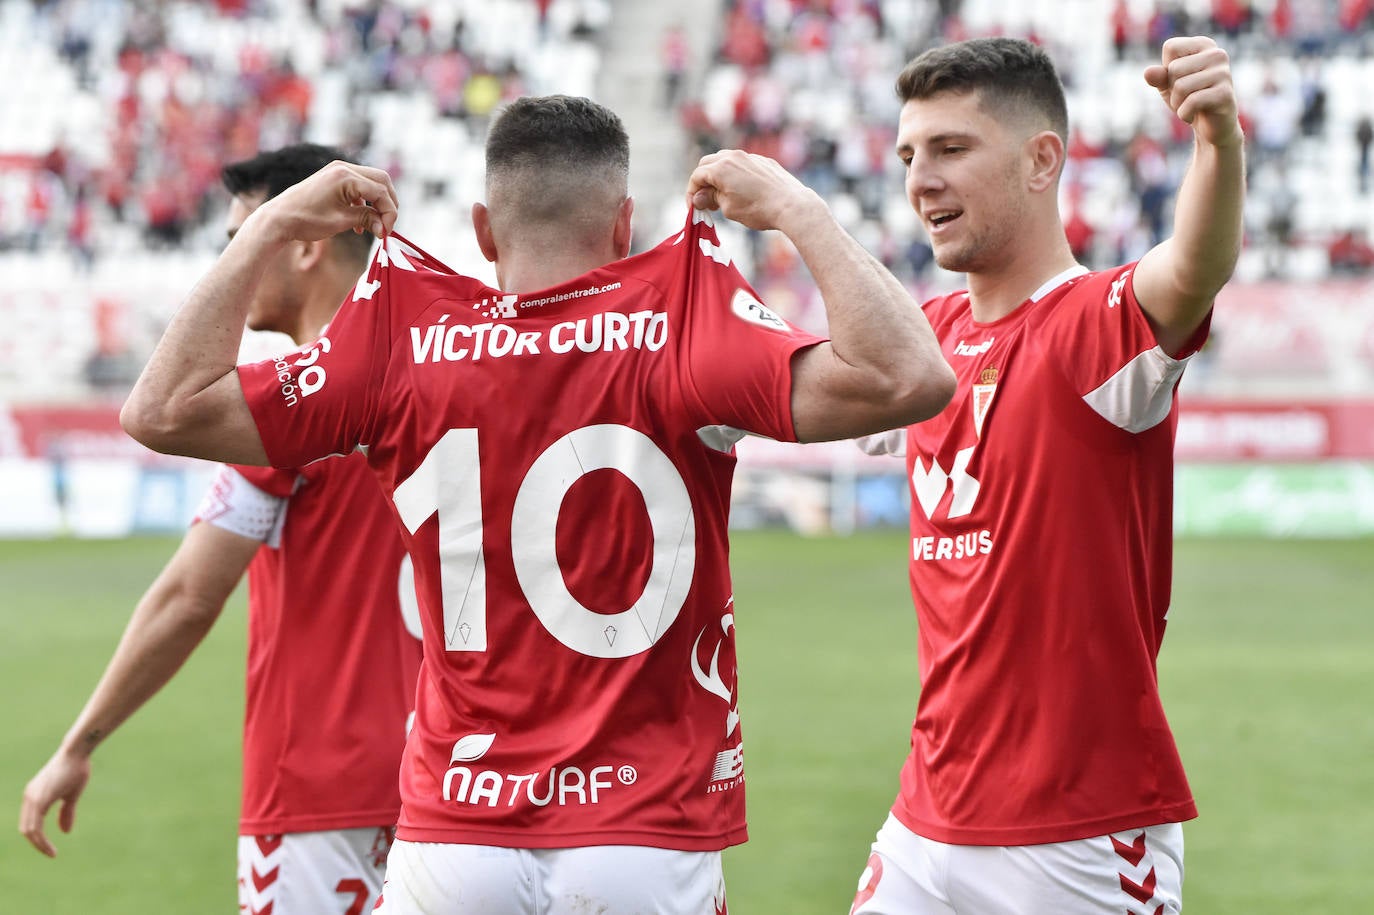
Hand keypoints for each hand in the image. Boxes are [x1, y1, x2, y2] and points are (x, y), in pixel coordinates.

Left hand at [18, 750, 91, 857]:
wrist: (77, 752)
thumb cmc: (77, 769)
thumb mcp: (71, 795)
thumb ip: (66, 812)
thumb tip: (65, 832)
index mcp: (34, 795)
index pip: (30, 822)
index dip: (38, 837)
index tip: (50, 847)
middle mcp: (29, 797)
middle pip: (26, 829)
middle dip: (37, 844)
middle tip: (50, 853)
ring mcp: (32, 798)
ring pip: (29, 830)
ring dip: (39, 845)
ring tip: (51, 853)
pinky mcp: (39, 800)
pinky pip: (35, 827)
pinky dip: (41, 840)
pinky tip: (51, 847)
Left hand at [256, 160, 399, 242]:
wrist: (279, 218)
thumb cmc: (306, 219)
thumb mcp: (341, 221)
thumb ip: (367, 220)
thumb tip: (385, 228)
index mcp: (345, 176)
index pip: (381, 191)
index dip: (389, 213)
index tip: (387, 232)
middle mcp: (343, 168)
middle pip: (381, 181)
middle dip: (388, 204)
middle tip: (387, 225)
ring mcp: (338, 171)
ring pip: (373, 183)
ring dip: (378, 204)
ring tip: (375, 226)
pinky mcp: (335, 178)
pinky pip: (360, 187)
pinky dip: (366, 203)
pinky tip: (360, 223)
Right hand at [685, 150, 823, 233]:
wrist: (790, 205)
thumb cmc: (758, 210)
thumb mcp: (728, 208)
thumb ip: (711, 199)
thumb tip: (699, 197)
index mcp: (721, 168)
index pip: (696, 176)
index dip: (691, 192)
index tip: (693, 207)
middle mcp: (733, 157)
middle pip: (708, 163)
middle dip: (703, 181)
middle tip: (705, 200)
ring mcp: (750, 157)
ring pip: (726, 160)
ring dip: (718, 175)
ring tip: (722, 194)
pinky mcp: (764, 161)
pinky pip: (743, 164)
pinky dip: (736, 174)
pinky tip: (742, 190)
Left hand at [1144, 36, 1241, 148]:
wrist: (1211, 125)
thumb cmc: (1188, 99)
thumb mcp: (1168, 85)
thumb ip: (1158, 76)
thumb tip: (1148, 72)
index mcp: (1204, 44)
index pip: (1171, 47)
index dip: (1167, 69)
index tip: (1181, 78)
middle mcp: (1217, 54)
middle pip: (1174, 68)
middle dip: (1172, 89)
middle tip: (1186, 96)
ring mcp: (1224, 73)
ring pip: (1181, 86)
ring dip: (1177, 103)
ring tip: (1190, 105)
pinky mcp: (1225, 93)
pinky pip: (1191, 102)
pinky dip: (1184, 114)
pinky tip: (1195, 115)